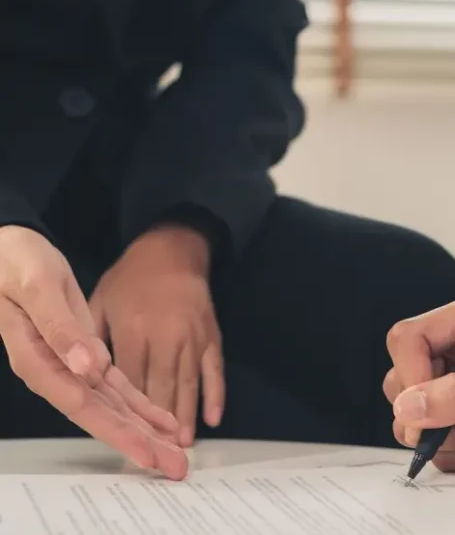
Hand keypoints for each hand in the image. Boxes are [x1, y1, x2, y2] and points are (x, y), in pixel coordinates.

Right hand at [0, 226, 186, 477]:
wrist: (9, 250)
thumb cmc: (16, 264)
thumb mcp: (37, 288)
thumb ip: (60, 329)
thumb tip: (88, 367)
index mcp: (39, 361)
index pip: (84, 406)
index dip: (118, 431)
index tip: (147, 451)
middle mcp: (55, 372)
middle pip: (102, 416)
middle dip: (141, 442)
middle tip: (176, 466)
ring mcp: (70, 367)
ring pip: (113, 406)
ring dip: (146, 429)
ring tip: (176, 450)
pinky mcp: (84, 355)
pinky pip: (116, 387)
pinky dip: (140, 404)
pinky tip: (161, 421)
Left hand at [91, 225, 223, 446]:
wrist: (173, 251)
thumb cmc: (131, 278)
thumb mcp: (101, 301)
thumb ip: (94, 338)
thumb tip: (87, 374)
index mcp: (135, 328)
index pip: (131, 378)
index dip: (130, 408)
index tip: (128, 432)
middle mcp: (167, 336)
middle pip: (162, 386)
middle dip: (161, 421)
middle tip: (161, 450)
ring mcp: (193, 337)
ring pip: (189, 382)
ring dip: (186, 415)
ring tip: (183, 443)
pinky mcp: (212, 336)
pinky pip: (215, 369)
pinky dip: (216, 394)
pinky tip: (213, 417)